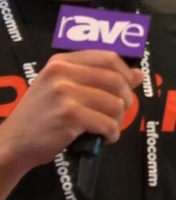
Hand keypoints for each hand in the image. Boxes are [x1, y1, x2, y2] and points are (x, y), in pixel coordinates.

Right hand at [0, 51, 142, 171]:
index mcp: (61, 62)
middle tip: (120, 112)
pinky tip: (102, 138)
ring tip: (105, 127)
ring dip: (117, 120)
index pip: (108, 58)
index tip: (129, 86)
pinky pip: (108, 124)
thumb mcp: (63, 88)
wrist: (14, 141)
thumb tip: (138, 74)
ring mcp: (65, 93)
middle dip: (126, 99)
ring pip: (115, 104)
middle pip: (116, 80)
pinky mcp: (69, 115)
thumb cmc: (43, 115)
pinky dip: (111, 134)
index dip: (126, 73)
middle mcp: (62, 73)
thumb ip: (98, 78)